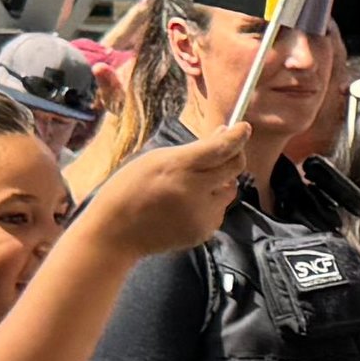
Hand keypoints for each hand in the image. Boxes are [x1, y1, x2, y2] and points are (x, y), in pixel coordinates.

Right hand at [78, 108, 268, 258]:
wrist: (116, 232)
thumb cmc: (130, 188)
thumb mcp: (155, 159)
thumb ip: (191, 149)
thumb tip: (222, 135)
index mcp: (179, 166)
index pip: (221, 147)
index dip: (237, 136)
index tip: (243, 127)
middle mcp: (195, 190)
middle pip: (234, 167)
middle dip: (233, 155)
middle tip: (225, 150)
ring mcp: (201, 214)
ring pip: (229, 190)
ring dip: (221, 182)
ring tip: (196, 183)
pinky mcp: (203, 232)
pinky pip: (219, 211)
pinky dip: (211, 204)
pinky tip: (187, 205)